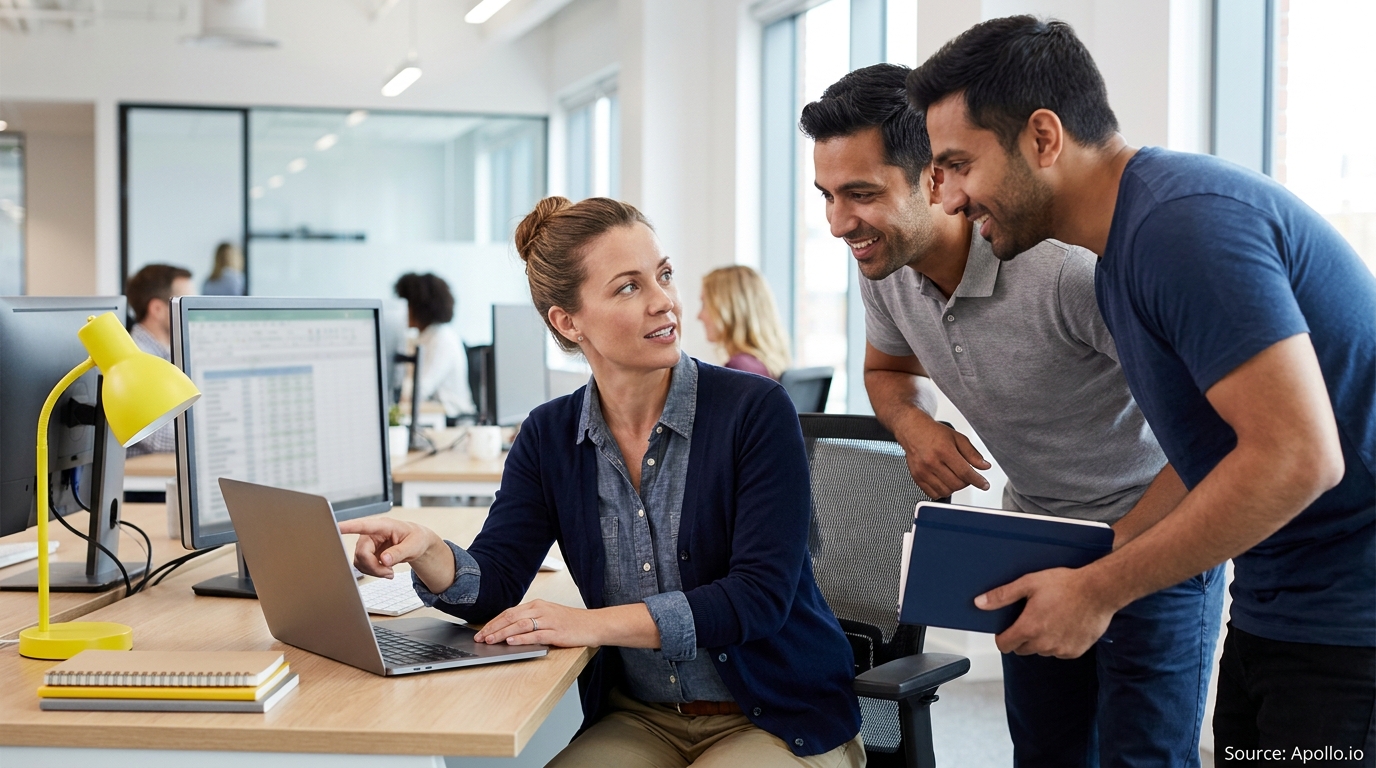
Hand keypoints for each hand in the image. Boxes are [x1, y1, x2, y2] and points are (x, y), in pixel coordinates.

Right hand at [338, 516, 452, 593]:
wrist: (417, 543)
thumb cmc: (416, 539)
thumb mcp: (413, 546)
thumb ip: (399, 553)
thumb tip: (384, 560)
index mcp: (383, 526)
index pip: (363, 525)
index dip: (348, 527)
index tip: (336, 526)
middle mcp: (371, 533)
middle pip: (361, 553)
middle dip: (374, 567)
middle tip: (389, 573)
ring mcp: (367, 543)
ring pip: (360, 562)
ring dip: (374, 571)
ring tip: (389, 572)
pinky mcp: (367, 553)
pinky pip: (362, 566)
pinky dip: (373, 572)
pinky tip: (385, 571)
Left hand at [474, 599, 609, 647]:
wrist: (594, 624)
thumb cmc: (572, 622)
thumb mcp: (549, 616)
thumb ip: (531, 620)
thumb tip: (509, 631)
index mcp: (537, 605)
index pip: (509, 612)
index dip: (494, 622)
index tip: (482, 631)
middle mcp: (541, 610)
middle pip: (511, 617)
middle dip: (493, 628)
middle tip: (480, 637)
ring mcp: (549, 620)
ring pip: (520, 625)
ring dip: (503, 633)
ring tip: (490, 640)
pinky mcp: (556, 632)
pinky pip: (535, 634)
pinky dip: (521, 638)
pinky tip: (511, 642)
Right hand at [894, 415, 990, 498]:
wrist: (912, 430)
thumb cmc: (933, 432)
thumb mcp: (957, 438)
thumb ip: (972, 453)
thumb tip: (984, 466)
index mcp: (944, 450)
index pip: (965, 472)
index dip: (978, 481)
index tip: (984, 485)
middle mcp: (931, 462)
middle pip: (956, 484)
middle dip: (966, 482)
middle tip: (967, 476)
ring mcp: (923, 471)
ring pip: (946, 491)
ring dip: (954, 488)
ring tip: (955, 478)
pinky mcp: (916, 477)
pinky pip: (933, 494)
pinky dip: (942, 492)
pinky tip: (944, 482)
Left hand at [976, 567, 1118, 657]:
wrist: (1099, 590)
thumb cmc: (1065, 584)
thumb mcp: (1029, 583)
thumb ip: (1002, 596)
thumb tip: (979, 603)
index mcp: (1029, 628)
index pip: (1004, 645)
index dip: (1003, 636)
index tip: (1009, 627)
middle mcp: (1043, 644)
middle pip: (1021, 649)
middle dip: (1022, 636)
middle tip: (1033, 616)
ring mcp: (1060, 650)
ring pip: (1041, 651)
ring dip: (1041, 640)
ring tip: (1051, 617)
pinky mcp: (1075, 652)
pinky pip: (1059, 652)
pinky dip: (1058, 642)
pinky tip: (1065, 624)